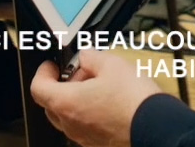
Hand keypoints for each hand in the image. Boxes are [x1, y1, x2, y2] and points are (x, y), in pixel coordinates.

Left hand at [30, 49, 162, 146]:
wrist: (156, 127)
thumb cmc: (134, 101)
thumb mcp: (112, 64)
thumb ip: (91, 57)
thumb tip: (85, 56)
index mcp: (66, 102)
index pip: (38, 88)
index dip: (43, 72)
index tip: (52, 66)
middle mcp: (70, 124)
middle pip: (51, 104)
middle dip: (62, 85)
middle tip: (79, 73)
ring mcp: (84, 136)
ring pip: (68, 116)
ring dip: (76, 99)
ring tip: (99, 85)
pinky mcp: (98, 143)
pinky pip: (85, 126)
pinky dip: (89, 112)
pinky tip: (110, 101)